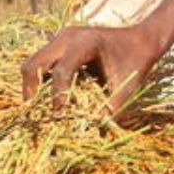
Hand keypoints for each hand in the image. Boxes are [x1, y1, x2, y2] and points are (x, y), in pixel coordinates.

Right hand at [20, 22, 165, 117]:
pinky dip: (39, 82)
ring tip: (41, 110)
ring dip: (33, 88)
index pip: (62, 71)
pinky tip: (49, 99)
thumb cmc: (137, 62)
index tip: (60, 117)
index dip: (58, 96)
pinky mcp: (59, 45)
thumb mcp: (127, 86)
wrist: (142, 39)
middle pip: (34, 65)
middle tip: (37, 116)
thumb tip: (89, 136)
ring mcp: (61, 39)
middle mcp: (68, 37)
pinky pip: (40, 64)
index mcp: (86, 42)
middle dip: (32, 92)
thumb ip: (109, 109)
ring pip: (32, 64)